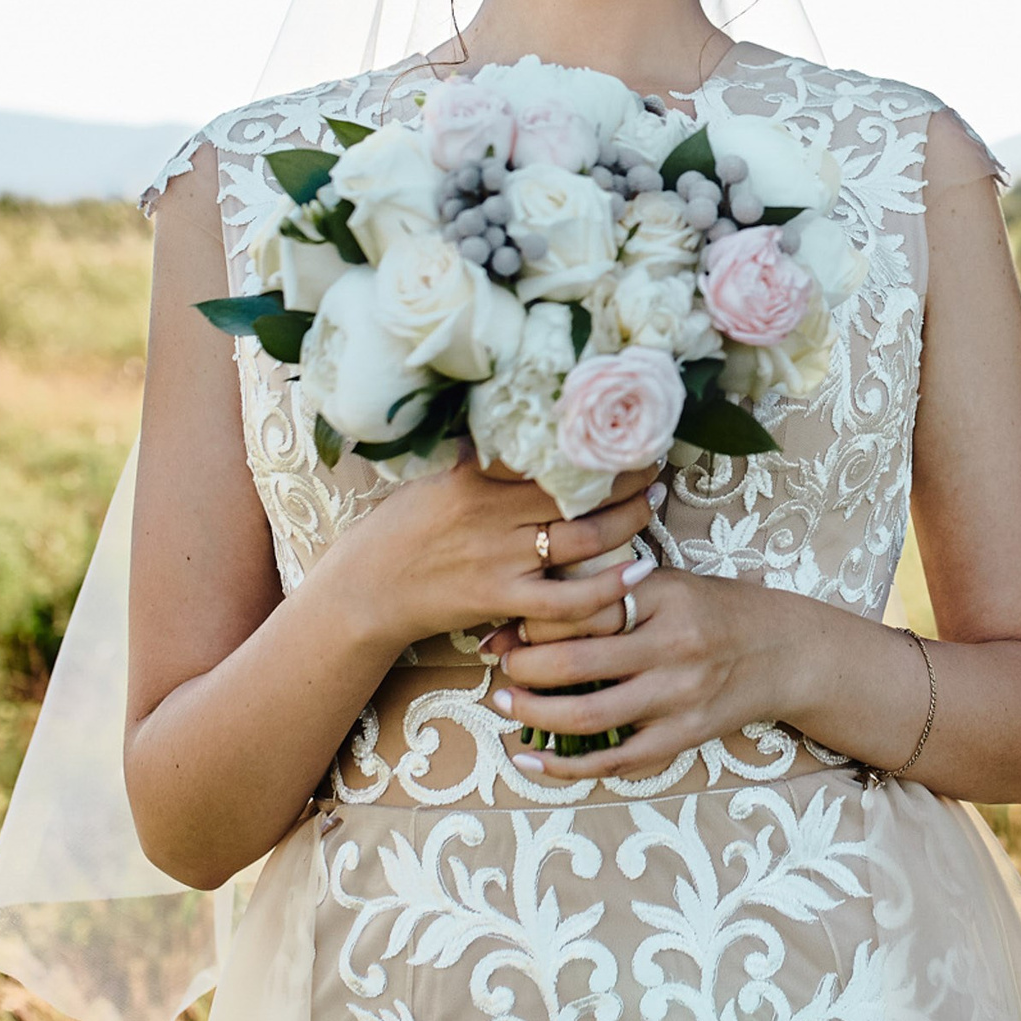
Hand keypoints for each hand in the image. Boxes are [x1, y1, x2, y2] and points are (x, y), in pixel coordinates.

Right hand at [320, 455, 662, 654]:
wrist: (365, 592)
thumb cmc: (401, 530)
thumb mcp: (437, 479)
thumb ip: (483, 459)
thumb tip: (522, 419)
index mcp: (477, 477)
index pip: (549, 451)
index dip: (594, 440)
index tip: (627, 426)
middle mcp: (493, 515)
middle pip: (578, 492)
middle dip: (626, 477)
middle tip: (655, 463)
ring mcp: (500, 560)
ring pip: (584, 540)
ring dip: (628, 520)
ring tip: (654, 503)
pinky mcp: (501, 601)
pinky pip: (567, 601)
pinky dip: (607, 588)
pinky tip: (637, 572)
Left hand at [485, 568, 808, 781]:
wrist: (786, 652)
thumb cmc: (718, 611)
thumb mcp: (669, 584)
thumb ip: (608, 593)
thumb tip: (527, 612)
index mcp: (665, 596)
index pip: (580, 608)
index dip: (534, 621)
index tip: (509, 628)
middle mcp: (673, 645)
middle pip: (576, 662)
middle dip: (524, 667)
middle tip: (502, 666)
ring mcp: (679, 696)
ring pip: (589, 716)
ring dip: (535, 714)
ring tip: (506, 704)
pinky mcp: (684, 736)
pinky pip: (615, 760)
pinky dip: (566, 766)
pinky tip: (531, 760)